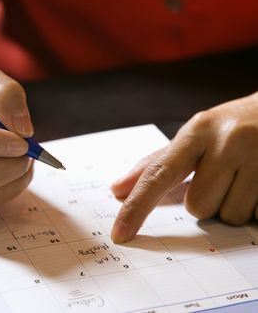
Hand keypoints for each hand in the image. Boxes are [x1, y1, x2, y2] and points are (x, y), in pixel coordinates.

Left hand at [111, 92, 257, 242]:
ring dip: (230, 204)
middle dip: (204, 199)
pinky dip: (253, 207)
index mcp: (198, 131)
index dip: (137, 206)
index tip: (120, 232)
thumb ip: (155, 165)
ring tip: (242, 176)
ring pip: (229, 216)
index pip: (159, 174)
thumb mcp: (192, 137)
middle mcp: (228, 142)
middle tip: (219, 176)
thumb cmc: (227, 129)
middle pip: (197, 206)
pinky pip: (256, 217)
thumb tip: (118, 190)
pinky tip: (257, 182)